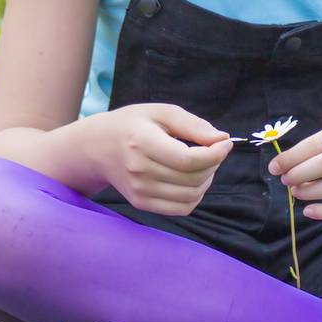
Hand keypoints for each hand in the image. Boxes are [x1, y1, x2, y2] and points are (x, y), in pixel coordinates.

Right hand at [87, 103, 233, 216]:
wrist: (96, 148)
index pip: (188, 159)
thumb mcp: (160, 113)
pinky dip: (196, 195)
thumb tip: (222, 139)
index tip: (225, 143)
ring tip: (202, 163)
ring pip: (191, 195)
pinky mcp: (141, 203)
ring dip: (207, 179)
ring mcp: (139, 190)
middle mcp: (138, 170)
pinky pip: (182, 208)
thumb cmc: (132, 125)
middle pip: (193, 178)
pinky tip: (192, 178)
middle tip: (212, 149)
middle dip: (214, 163)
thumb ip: (193, 125)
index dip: (215, 153)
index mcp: (142, 142)